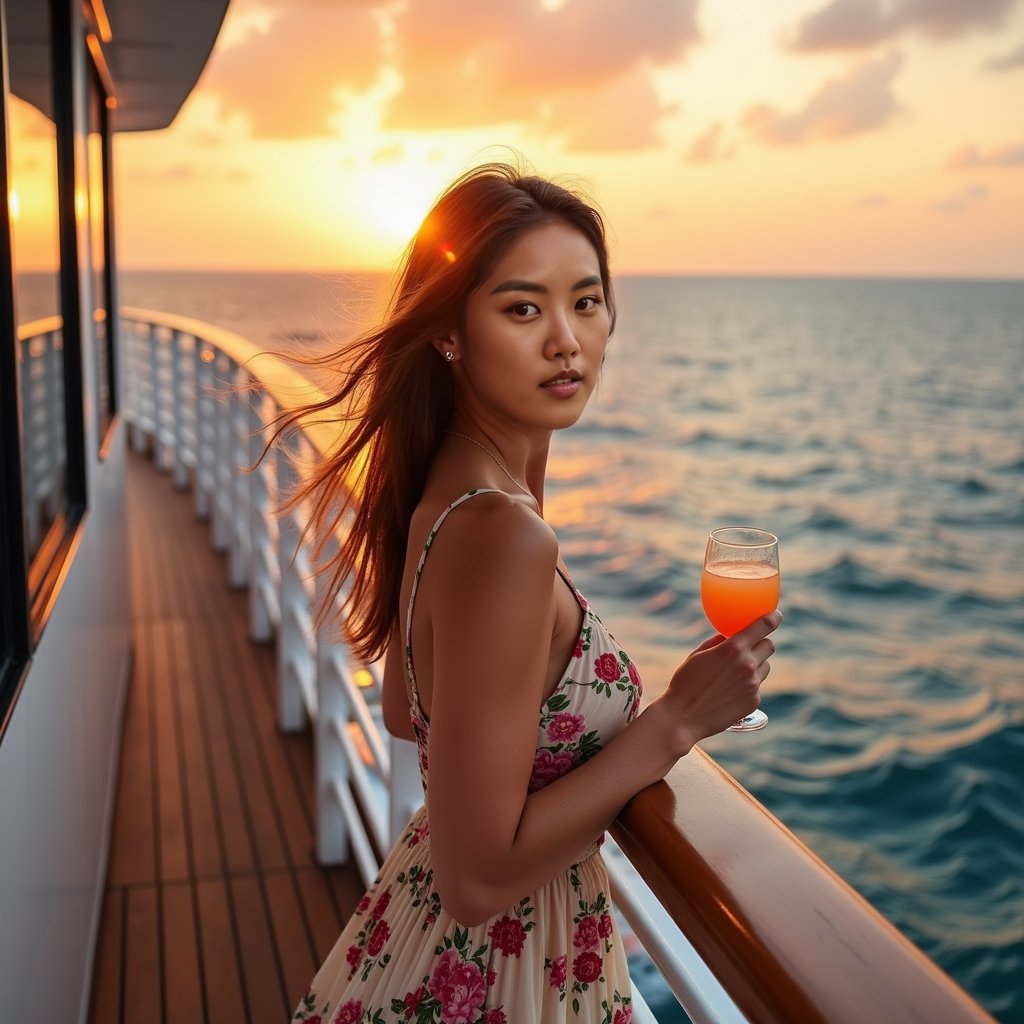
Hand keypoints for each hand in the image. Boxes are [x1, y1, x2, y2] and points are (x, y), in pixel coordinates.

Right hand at [659, 610, 781, 749]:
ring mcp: (753, 684)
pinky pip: (757, 686)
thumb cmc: (685, 683)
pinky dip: (748, 684)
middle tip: (751, 646)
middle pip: (769, 646)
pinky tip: (730, 691)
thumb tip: (727, 637)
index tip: (777, 615)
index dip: (773, 618)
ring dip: (756, 664)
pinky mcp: (754, 701)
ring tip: (735, 673)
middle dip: (762, 643)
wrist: (683, 717)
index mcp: (732, 648)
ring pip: (765, 666)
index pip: (763, 626)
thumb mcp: (697, 655)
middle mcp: (747, 664)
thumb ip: (717, 643)